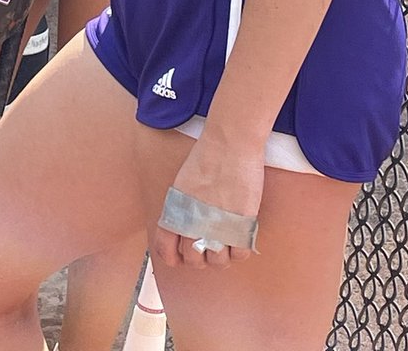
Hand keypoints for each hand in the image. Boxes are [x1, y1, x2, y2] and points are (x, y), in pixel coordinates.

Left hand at [153, 130, 264, 269]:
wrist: (229, 144)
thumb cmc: (206, 157)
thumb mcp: (183, 184)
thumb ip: (181, 209)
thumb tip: (184, 228)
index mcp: (176, 213)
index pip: (165, 249)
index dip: (173, 258)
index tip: (180, 257)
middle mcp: (194, 225)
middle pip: (194, 260)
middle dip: (200, 257)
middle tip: (207, 246)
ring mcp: (219, 227)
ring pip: (219, 262)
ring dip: (221, 255)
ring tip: (225, 241)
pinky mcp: (242, 225)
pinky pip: (240, 254)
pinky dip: (239, 250)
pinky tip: (239, 237)